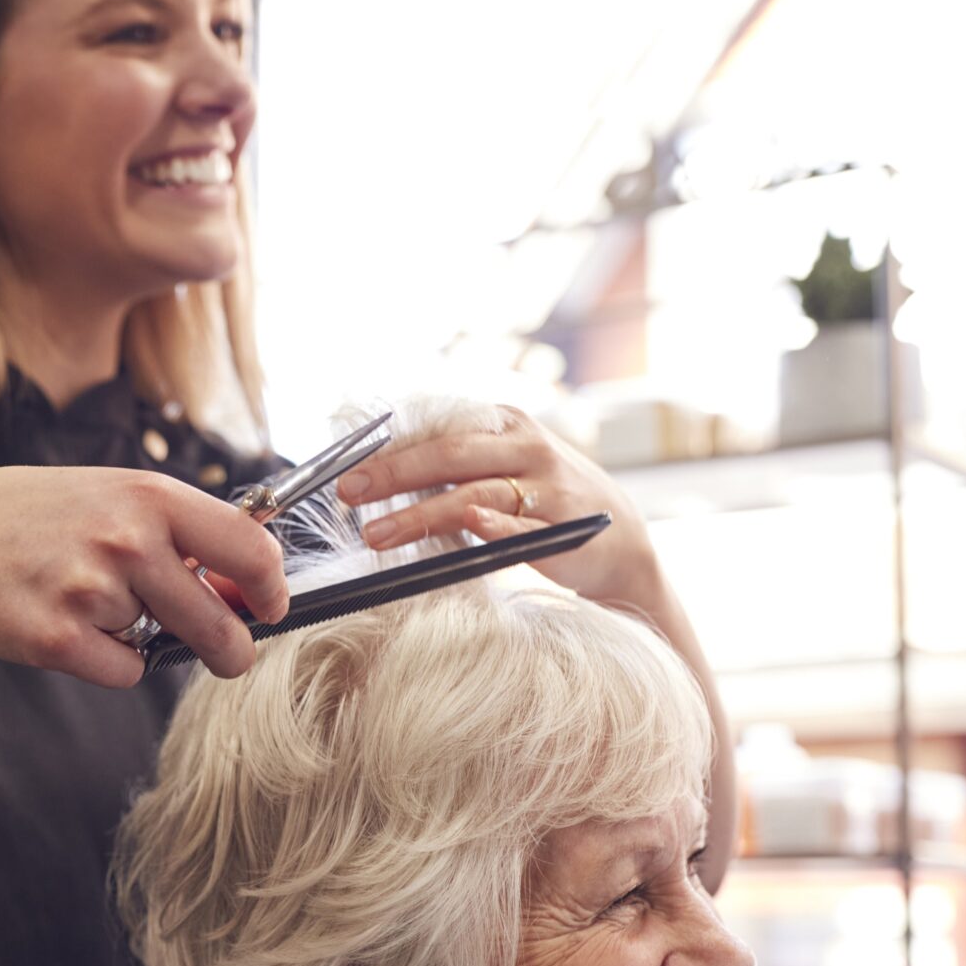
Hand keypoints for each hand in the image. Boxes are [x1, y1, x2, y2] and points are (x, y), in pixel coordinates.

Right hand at [0, 467, 290, 687]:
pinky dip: (107, 662)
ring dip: (140, 637)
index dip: (269, 586)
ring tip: (83, 598)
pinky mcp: (57, 640)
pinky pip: (122, 672)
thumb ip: (173, 534)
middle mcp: (125, 539)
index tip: (268, 604)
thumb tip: (244, 586)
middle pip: (219, 620)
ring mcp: (90, 591)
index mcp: (146, 494)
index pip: (248, 546)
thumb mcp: (104, 497)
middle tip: (227, 653)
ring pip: (161, 646)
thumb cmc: (24, 518)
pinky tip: (64, 625)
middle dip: (230, 647)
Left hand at [334, 406, 661, 609]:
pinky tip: (468, 523)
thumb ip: (452, 466)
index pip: (437, 430)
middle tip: (349, 493)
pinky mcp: (561, 527)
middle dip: (394, 473)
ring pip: (474, 493)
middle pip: (450, 454)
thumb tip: (378, 473)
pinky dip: (493, 523)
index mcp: (505, 424)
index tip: (346, 472)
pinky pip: (520, 524)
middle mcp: (527, 446)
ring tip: (377, 534)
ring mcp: (547, 485)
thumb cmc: (545, 503)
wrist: (619, 542)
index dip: (389, 450)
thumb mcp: (503, 468)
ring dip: (421, 514)